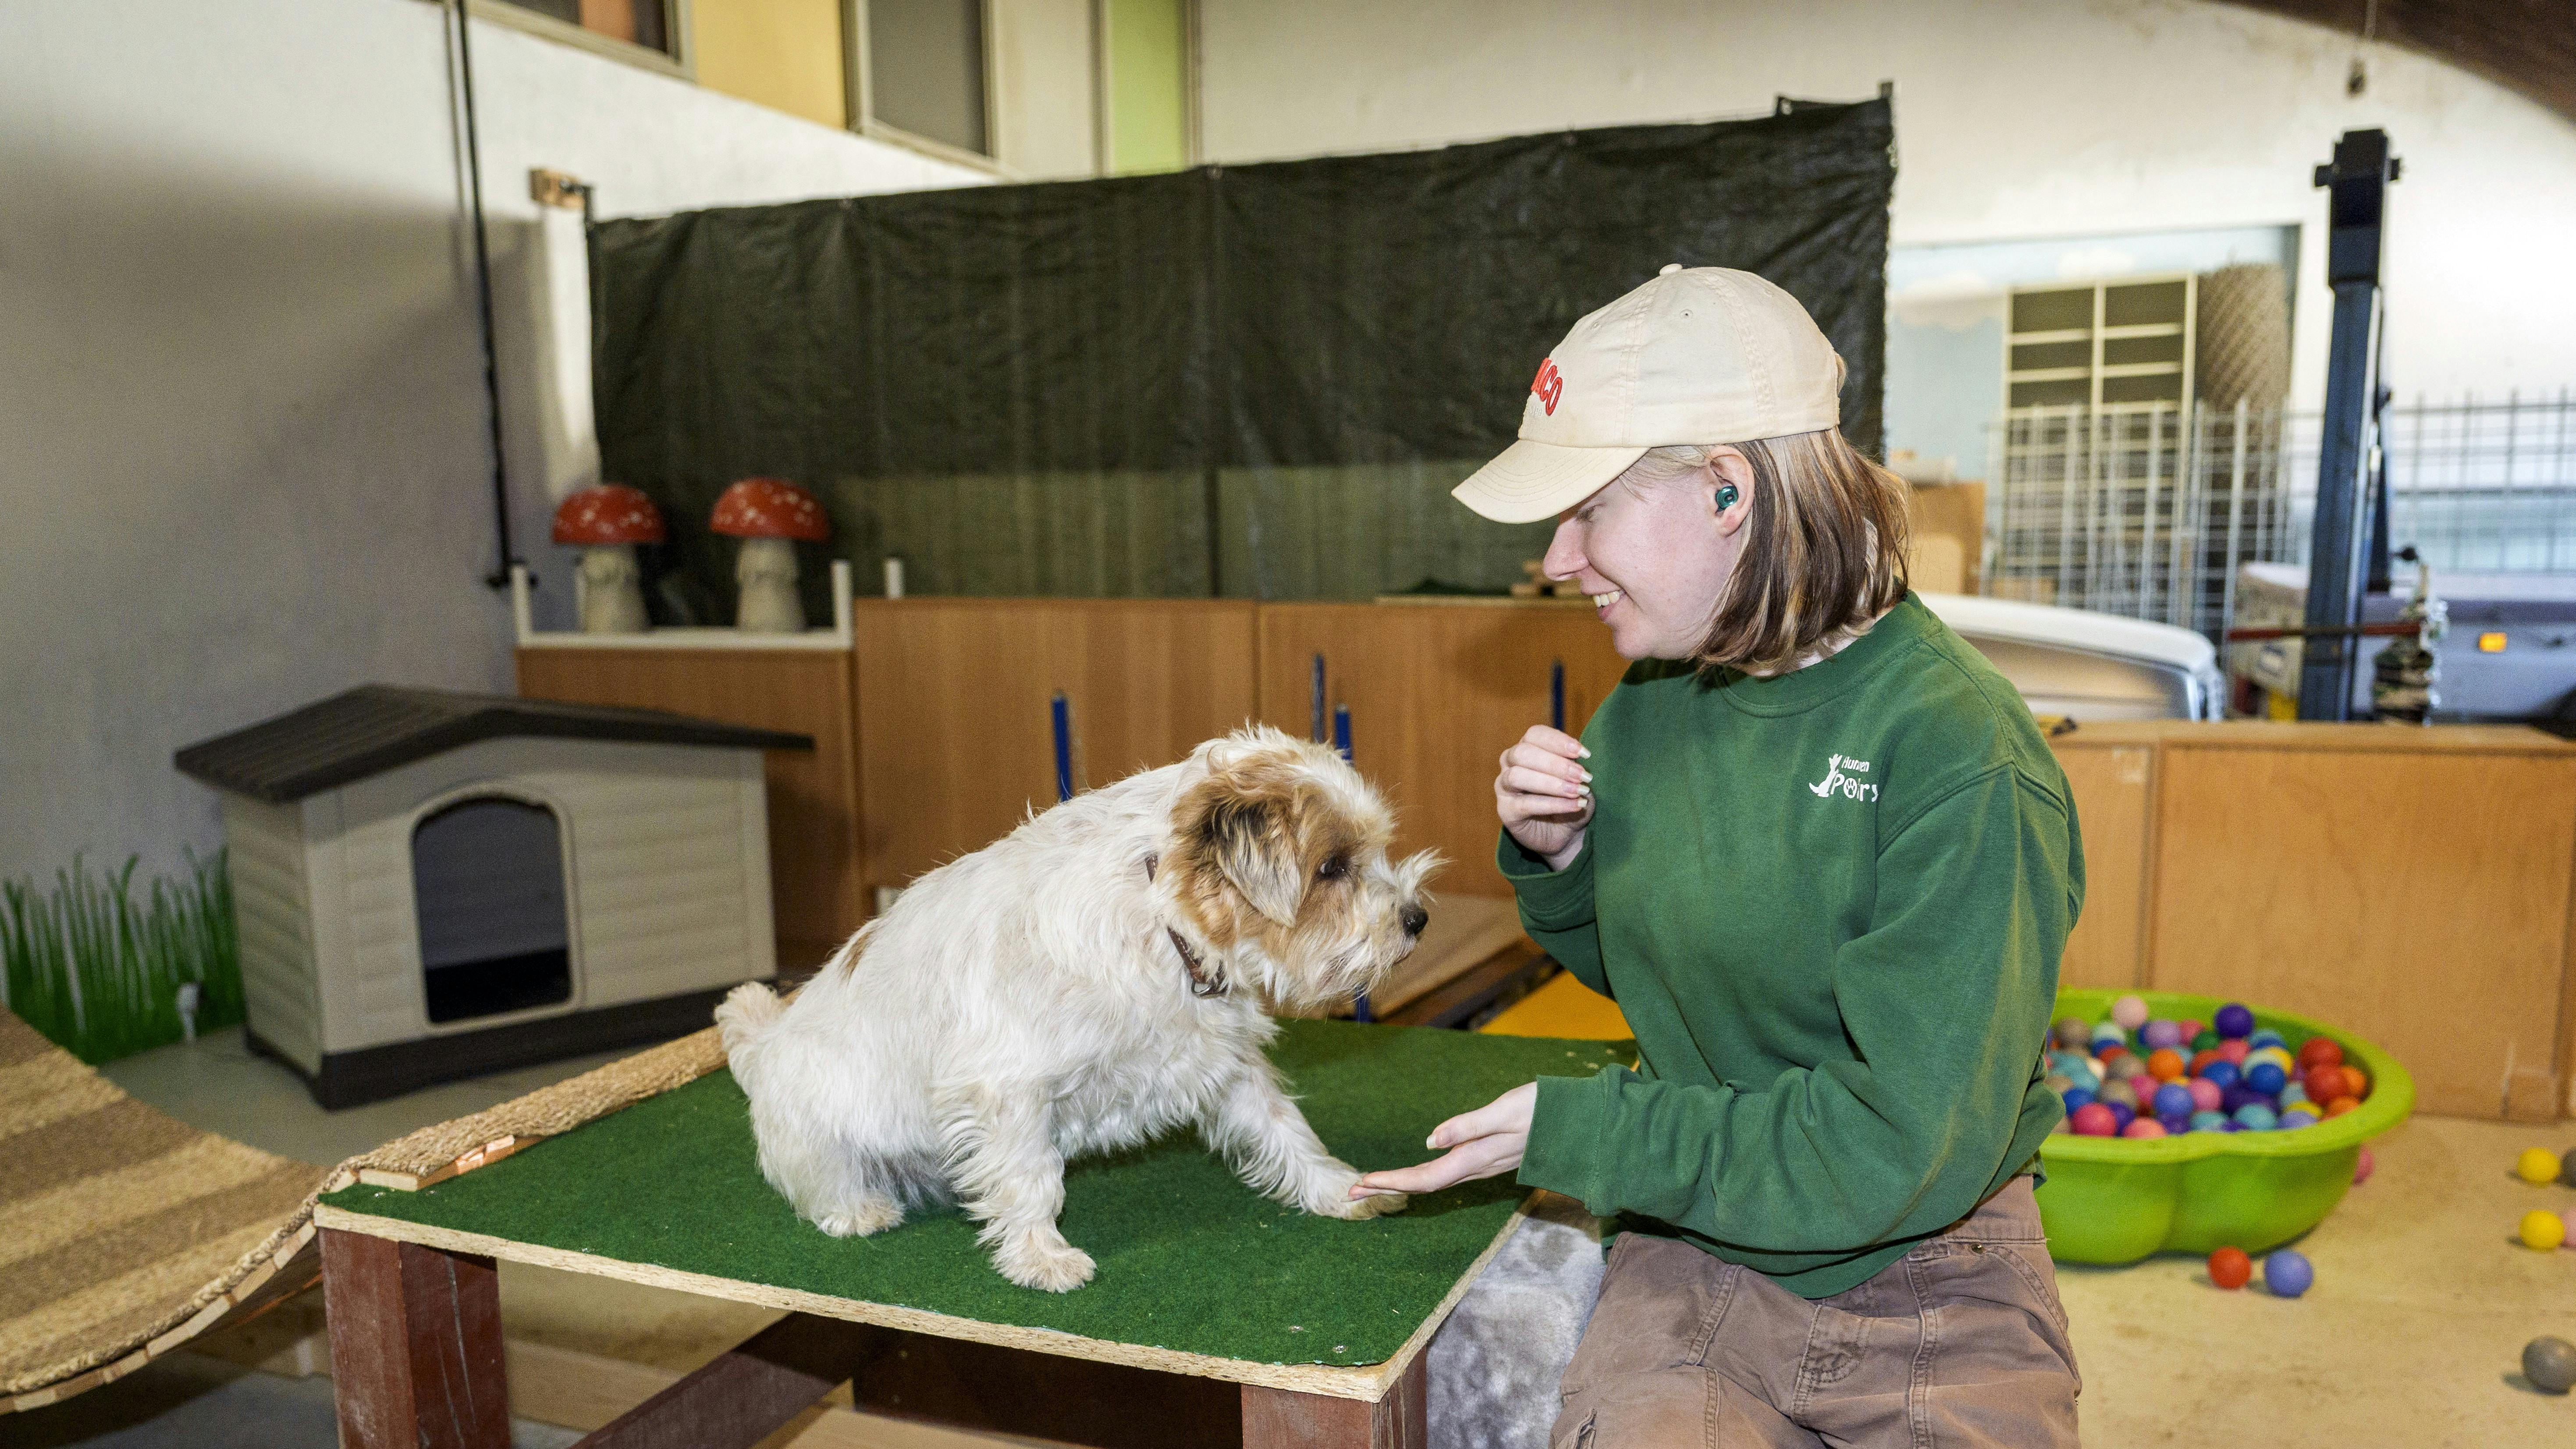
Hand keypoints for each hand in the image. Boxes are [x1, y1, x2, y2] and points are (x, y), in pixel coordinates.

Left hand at [1349, 1082, 1536, 1198]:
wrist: (1579, 1122)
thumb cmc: (1543, 1110)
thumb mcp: (1505, 1111)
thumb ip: (1469, 1126)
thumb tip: (1430, 1141)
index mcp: (1475, 1158)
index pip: (1424, 1177)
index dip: (1391, 1182)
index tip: (1361, 1184)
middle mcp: (1476, 1167)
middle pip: (1423, 1184)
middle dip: (1387, 1187)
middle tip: (1352, 1192)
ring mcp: (1482, 1165)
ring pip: (1434, 1180)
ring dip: (1402, 1183)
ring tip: (1372, 1183)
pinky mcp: (1488, 1158)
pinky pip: (1447, 1174)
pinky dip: (1422, 1176)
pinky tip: (1415, 1173)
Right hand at [1496, 726, 1591, 869]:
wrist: (1567, 833)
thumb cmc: (1572, 799)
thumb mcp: (1579, 780)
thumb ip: (1576, 767)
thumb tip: (1580, 761)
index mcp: (1527, 748)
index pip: (1535, 734)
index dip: (1558, 741)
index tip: (1584, 754)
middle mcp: (1510, 763)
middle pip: (1523, 753)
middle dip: (1556, 764)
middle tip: (1583, 776)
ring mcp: (1504, 787)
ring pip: (1517, 776)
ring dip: (1551, 783)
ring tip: (1577, 791)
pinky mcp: (1506, 811)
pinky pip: (1525, 804)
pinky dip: (1553, 804)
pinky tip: (1574, 805)